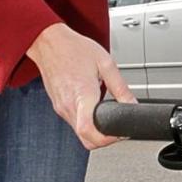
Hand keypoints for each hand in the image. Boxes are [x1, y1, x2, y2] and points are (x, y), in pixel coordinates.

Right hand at [26, 22, 135, 149]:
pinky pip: (74, 124)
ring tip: (106, 115)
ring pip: (79, 134)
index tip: (119, 133)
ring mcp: (61, 108)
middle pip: (86, 139)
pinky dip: (86, 123)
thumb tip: (132, 105)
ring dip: (95, 132)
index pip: (89, 131)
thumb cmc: (74, 48)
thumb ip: (121, 87)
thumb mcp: (105, 63)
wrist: (48, 41)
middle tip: (117, 128)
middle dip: (105, 139)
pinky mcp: (58, 107)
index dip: (107, 139)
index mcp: (82, 94)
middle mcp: (68, 105)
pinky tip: (92, 109)